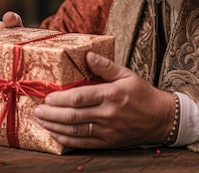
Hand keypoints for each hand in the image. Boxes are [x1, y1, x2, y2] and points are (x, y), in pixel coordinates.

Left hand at [34, 51, 175, 148]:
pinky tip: (56, 134)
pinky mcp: (108, 142)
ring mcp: (108, 130)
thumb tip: (87, 56)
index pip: (79, 97)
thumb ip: (105, 66)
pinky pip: (83, 143)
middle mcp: (108, 114)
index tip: (47, 97)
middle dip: (51, 114)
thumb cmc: (142, 94)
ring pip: (75, 131)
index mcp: (112, 94)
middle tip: (37, 110)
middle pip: (73, 116)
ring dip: (54, 127)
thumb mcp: (126, 74)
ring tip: (41, 121)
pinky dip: (67, 139)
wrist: (160, 118)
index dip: (60, 99)